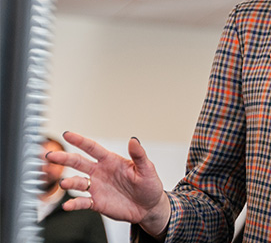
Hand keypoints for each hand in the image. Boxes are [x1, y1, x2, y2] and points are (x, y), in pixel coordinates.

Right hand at [46, 131, 171, 236]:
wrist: (149, 207)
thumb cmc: (149, 185)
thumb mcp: (147, 169)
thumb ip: (139, 155)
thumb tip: (134, 140)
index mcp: (111, 161)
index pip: (93, 148)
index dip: (80, 141)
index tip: (67, 134)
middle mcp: (100, 172)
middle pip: (78, 163)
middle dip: (64, 159)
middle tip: (51, 156)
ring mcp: (97, 187)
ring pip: (78, 182)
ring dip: (69, 183)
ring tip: (64, 183)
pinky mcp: (96, 202)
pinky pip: (82, 202)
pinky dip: (74, 203)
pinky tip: (68, 205)